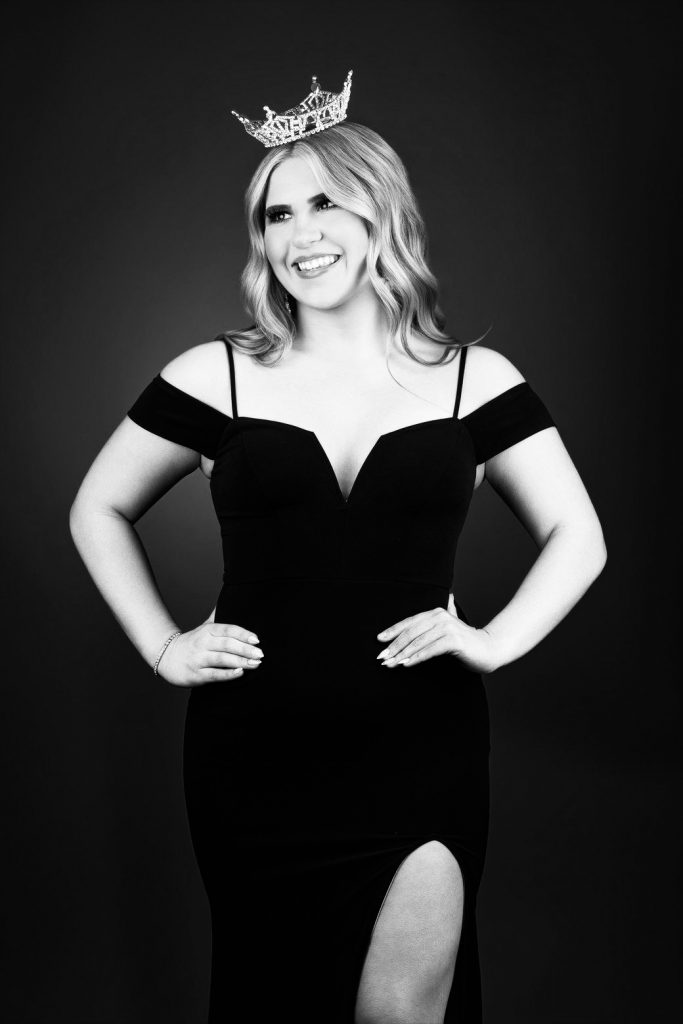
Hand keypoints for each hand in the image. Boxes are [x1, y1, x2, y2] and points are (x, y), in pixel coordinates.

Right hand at [157, 622, 263, 686]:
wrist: (166, 657)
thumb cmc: (192, 642)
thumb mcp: (204, 627)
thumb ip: (218, 615)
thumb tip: (231, 596)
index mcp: (207, 630)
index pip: (228, 630)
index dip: (243, 634)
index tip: (257, 639)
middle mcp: (203, 643)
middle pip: (227, 644)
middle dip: (245, 649)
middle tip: (261, 654)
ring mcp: (198, 659)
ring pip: (222, 659)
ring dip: (240, 661)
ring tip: (256, 664)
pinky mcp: (195, 674)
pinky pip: (214, 674)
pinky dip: (227, 674)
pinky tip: (240, 673)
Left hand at [376, 593, 499, 674]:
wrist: (490, 649)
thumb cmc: (467, 641)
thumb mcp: (452, 626)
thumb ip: (448, 612)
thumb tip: (450, 595)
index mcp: (436, 612)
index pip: (409, 622)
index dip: (393, 631)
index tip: (379, 640)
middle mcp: (440, 617)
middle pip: (411, 632)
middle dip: (394, 646)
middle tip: (382, 658)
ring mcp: (448, 628)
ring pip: (418, 642)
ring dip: (402, 654)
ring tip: (390, 664)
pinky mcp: (454, 640)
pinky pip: (430, 650)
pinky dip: (417, 657)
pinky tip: (406, 664)